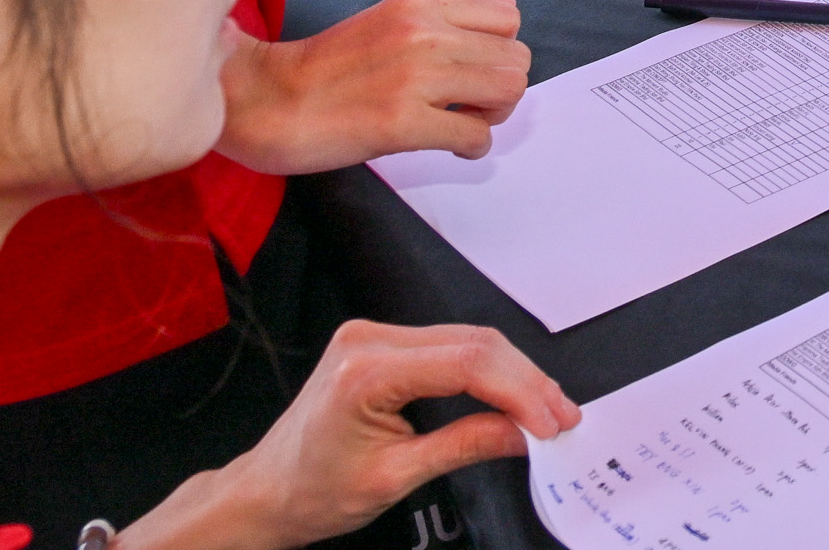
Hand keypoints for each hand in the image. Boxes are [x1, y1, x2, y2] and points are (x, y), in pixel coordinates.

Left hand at [125, 321, 575, 549]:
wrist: (266, 493)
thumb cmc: (311, 492)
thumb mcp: (394, 479)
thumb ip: (463, 447)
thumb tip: (522, 434)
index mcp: (365, 370)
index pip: (466, 363)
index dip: (519, 391)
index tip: (551, 424)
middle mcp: (369, 339)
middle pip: (474, 343)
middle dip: (526, 381)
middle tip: (563, 418)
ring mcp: (374, 335)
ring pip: (468, 340)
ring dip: (513, 374)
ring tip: (547, 410)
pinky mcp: (382, 344)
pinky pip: (450, 345)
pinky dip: (487, 370)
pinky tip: (512, 393)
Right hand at [219, 0, 529, 174]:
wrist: (268, 101)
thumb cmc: (327, 66)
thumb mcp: (389, 13)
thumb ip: (442, 5)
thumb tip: (493, 8)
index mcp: (422, 3)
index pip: (508, 15)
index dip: (501, 47)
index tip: (476, 68)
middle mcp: (424, 32)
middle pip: (517, 58)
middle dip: (502, 87)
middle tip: (473, 104)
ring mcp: (414, 77)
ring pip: (507, 90)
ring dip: (494, 115)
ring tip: (464, 122)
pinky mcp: (401, 122)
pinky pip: (474, 136)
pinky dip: (473, 148)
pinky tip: (449, 147)